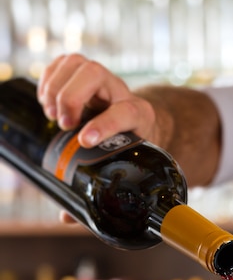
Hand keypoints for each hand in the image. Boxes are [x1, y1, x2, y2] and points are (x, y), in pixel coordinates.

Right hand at [38, 54, 220, 186]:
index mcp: (139, 116)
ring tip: (51, 114)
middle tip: (63, 125)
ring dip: (57, 87)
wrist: (137, 121)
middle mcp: (120, 92)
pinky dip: (49, 77)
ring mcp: (102, 79)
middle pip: (96, 74)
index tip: (84, 140)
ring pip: (79, 63)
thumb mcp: (121, 166)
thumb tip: (67, 218)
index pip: (126, 111)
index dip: (105, 124)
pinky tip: (45, 100)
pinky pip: (65, 61)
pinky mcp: (84, 73)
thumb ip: (96, 188)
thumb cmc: (128, 148)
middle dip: (71, 98)